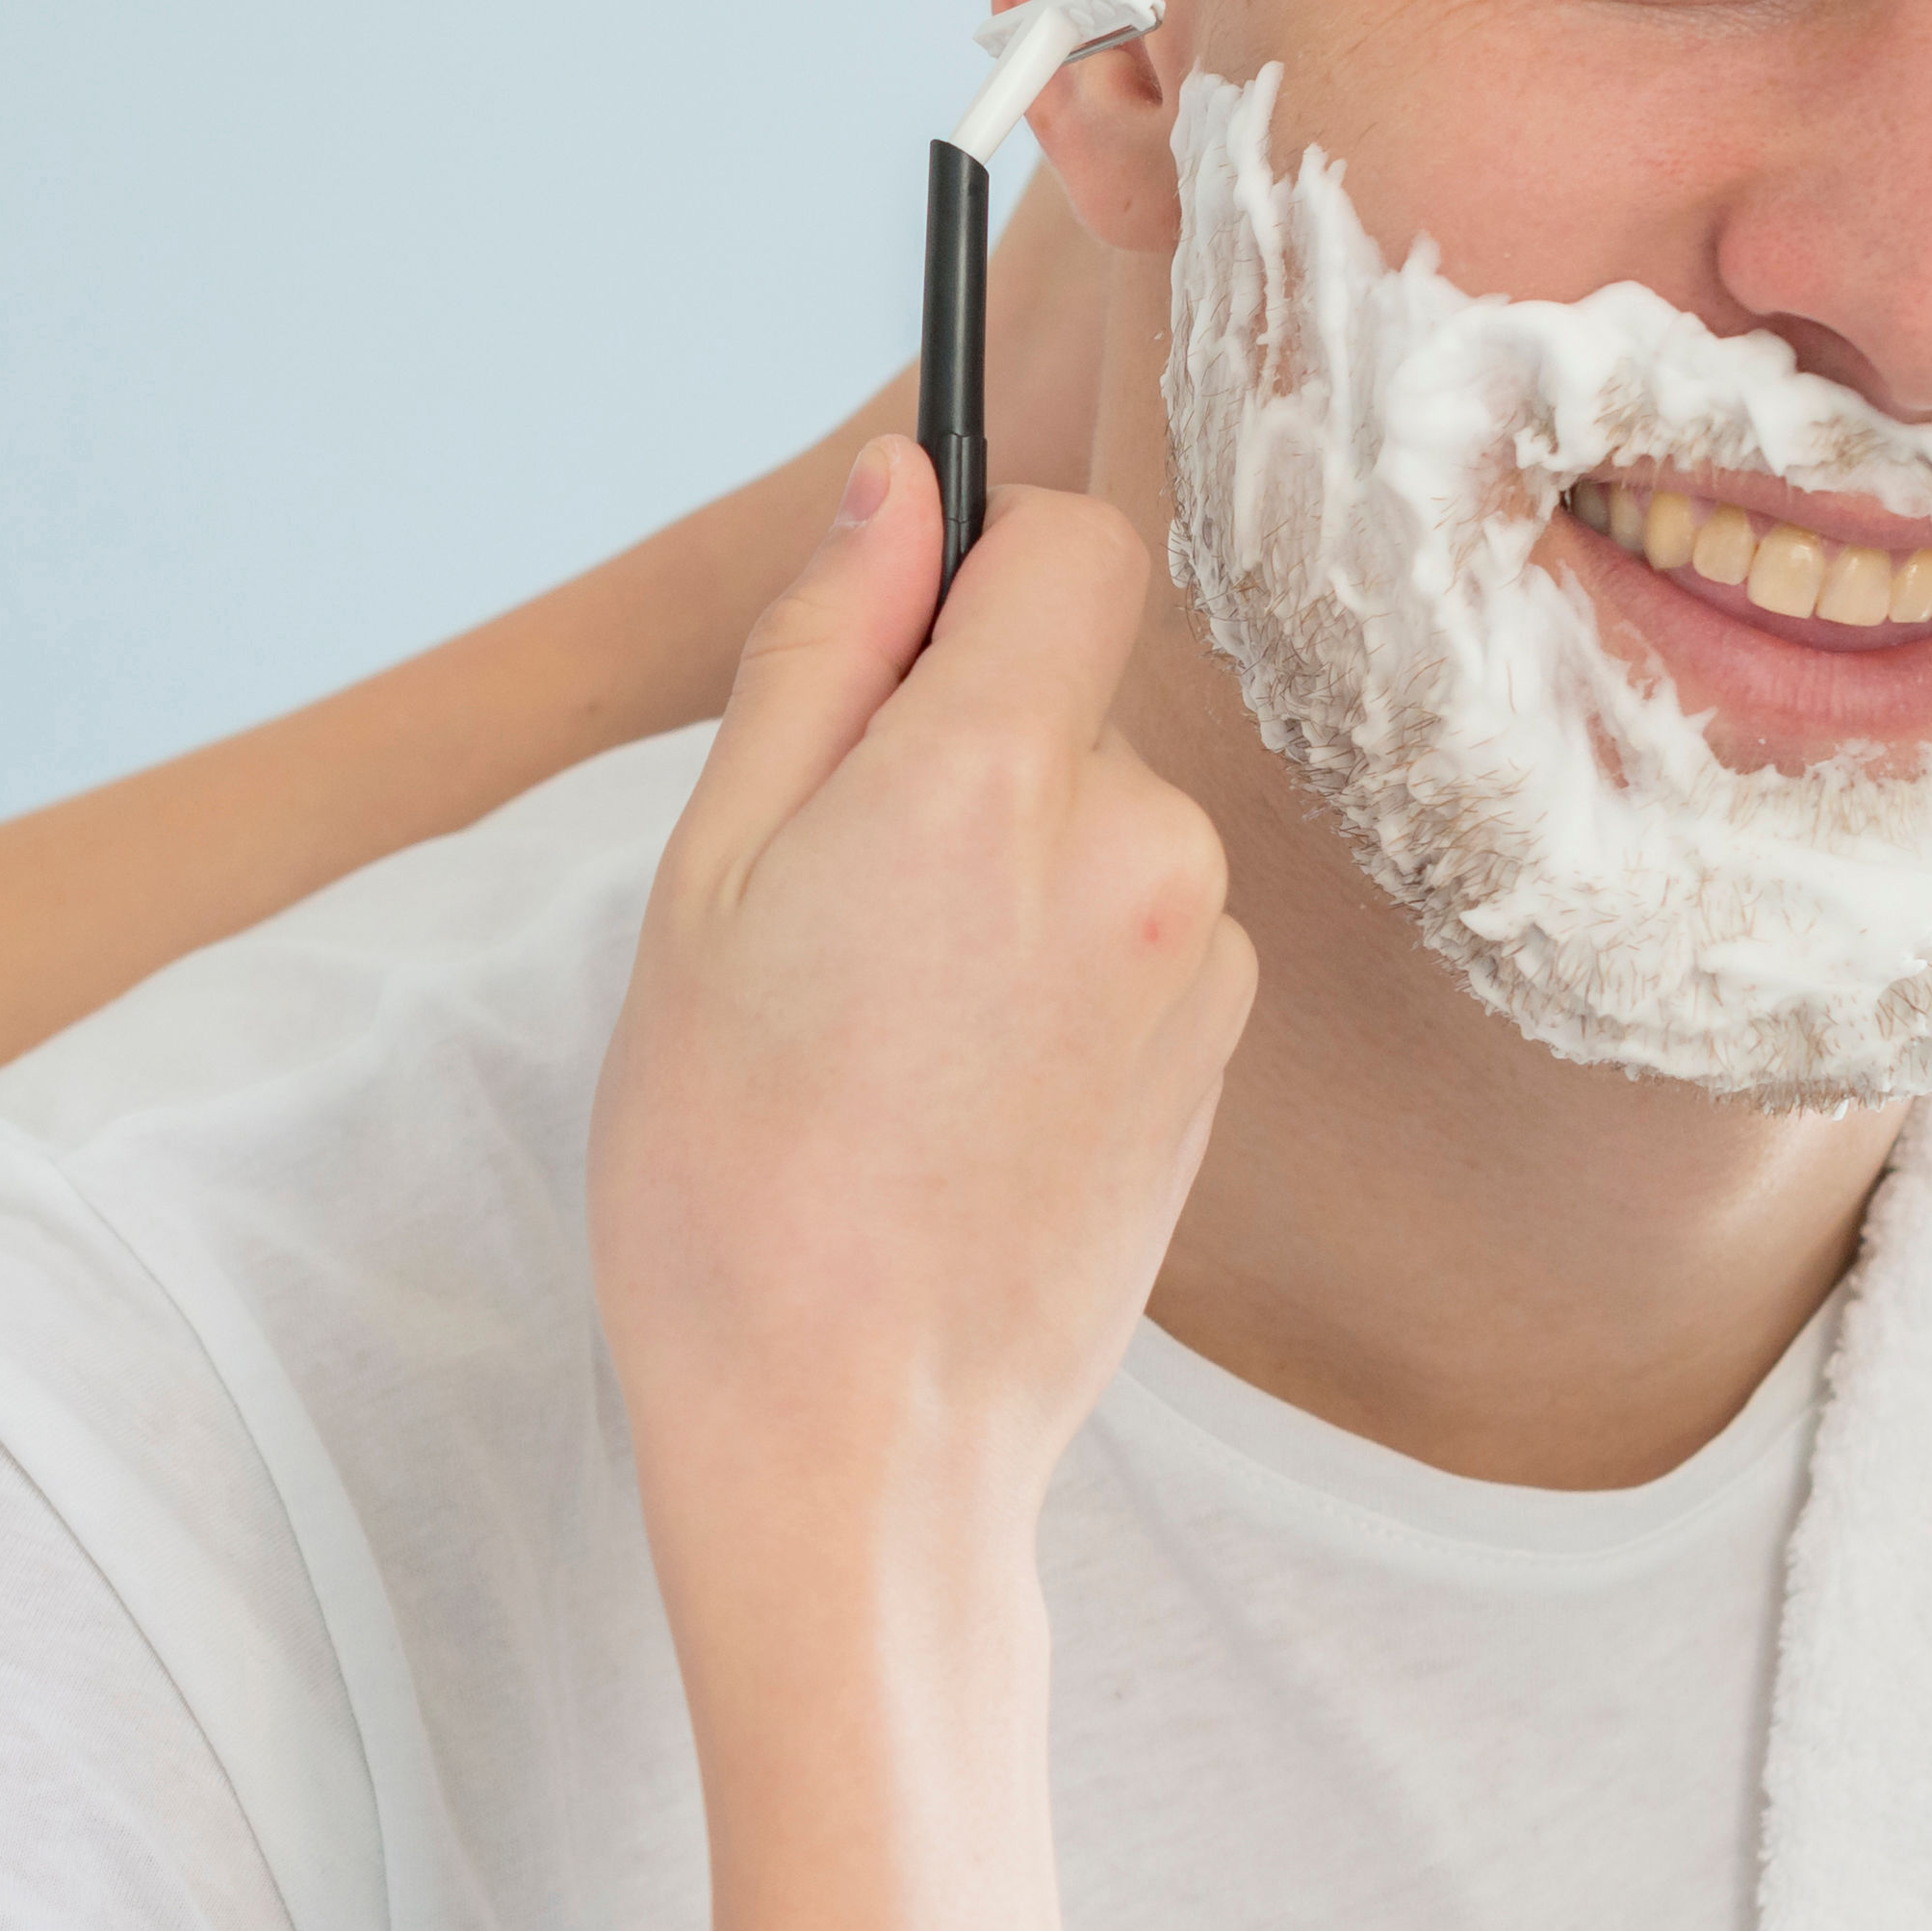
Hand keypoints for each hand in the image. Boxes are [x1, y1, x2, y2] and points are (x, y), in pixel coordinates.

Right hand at [592, 453, 1246, 1561]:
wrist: (851, 1447)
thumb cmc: (734, 1178)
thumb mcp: (707, 880)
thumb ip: (820, 653)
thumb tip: (896, 483)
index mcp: (999, 780)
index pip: (1073, 541)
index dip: (977, 565)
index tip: (888, 651)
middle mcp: (1146, 852)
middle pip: (1071, 699)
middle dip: (958, 757)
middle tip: (823, 924)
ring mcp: (1205, 967)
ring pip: (1100, 831)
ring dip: (1006, 884)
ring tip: (884, 1041)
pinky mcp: (1223, 1065)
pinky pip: (1135, 945)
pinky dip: (1054, 984)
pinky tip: (954, 1105)